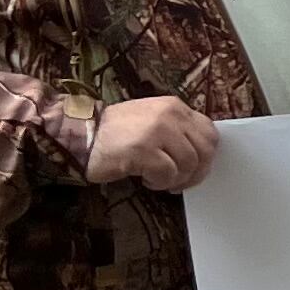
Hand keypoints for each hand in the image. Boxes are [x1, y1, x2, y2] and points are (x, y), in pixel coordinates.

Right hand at [86, 95, 218, 191]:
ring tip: (157, 180)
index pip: (209, 133)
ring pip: (188, 164)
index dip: (206, 156)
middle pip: (204, 151)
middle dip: (195, 173)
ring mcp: (157, 130)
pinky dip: (160, 183)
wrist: (80, 135)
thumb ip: (177, 131)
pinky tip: (146, 180)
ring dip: (175, 180)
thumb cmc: (116, 134)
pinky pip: (168, 174)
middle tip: (178, 183)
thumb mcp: (152, 122)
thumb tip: (200, 157)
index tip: (194, 169)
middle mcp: (170, 114)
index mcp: (175, 106)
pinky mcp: (143, 149)